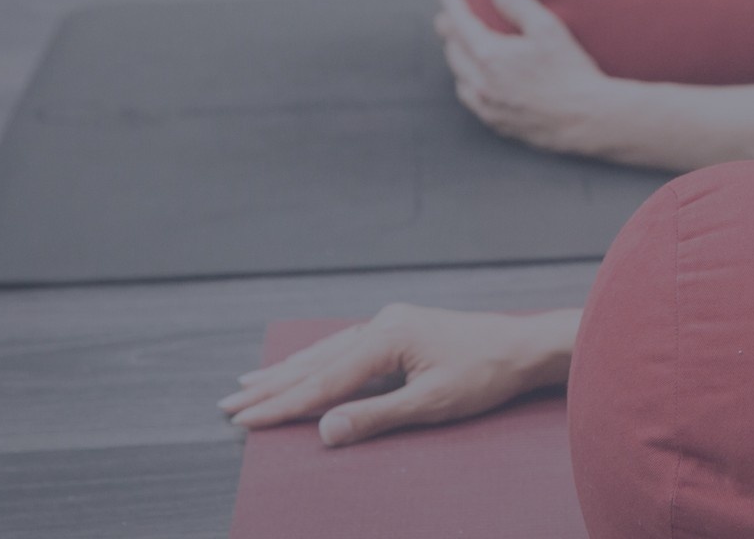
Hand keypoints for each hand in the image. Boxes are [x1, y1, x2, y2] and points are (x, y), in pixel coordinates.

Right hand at [219, 304, 578, 446]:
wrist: (524, 346)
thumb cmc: (485, 374)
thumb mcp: (431, 403)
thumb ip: (376, 416)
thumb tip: (325, 430)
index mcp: (387, 338)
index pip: (324, 381)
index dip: (282, 405)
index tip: (243, 420)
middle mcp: (383, 324)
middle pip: (317, 362)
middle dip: (272, 386)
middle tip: (228, 403)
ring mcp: (391, 324)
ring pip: (327, 352)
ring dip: (289, 371)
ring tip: (251, 383)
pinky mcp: (400, 329)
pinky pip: (347, 347)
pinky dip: (318, 361)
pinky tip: (305, 366)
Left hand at [436, 0, 628, 156]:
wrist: (588, 119)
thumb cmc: (571, 70)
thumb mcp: (546, 27)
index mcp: (489, 54)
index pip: (457, 20)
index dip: (450, 0)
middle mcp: (480, 81)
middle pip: (452, 48)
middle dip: (450, 27)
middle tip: (452, 14)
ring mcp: (486, 105)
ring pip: (458, 74)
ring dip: (457, 55)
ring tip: (462, 43)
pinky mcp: (495, 123)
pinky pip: (470, 98)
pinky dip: (468, 82)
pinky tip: (478, 78)